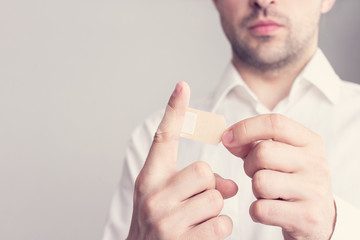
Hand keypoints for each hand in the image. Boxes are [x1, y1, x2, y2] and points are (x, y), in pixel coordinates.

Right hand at [127, 82, 237, 239]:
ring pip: (216, 199)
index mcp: (149, 178)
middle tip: (199, 198)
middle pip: (204, 172)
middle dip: (210, 186)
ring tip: (196, 219)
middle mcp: (153, 196)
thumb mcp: (165, 196)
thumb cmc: (158, 222)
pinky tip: (202, 235)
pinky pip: (221, 224)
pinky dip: (219, 230)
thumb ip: (193, 182)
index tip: (183, 85)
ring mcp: (166, 221)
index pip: (163, 138)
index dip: (174, 111)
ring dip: (214, 210)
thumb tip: (232, 186)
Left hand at [222, 114, 335, 239]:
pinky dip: (256, 211)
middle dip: (249, 164)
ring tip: (268, 193)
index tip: (227, 138)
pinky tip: (270, 211)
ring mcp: (314, 190)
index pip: (274, 123)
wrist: (319, 218)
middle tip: (256, 174)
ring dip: (255, 190)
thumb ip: (253, 144)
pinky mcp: (307, 217)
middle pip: (263, 153)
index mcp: (310, 142)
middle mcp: (316, 163)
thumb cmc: (291, 181)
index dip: (245, 128)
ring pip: (260, 182)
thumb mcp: (280, 156)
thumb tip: (228, 138)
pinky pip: (261, 209)